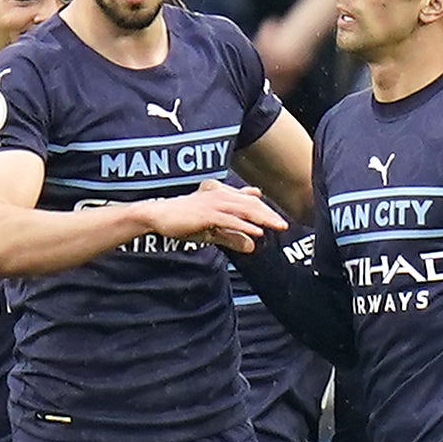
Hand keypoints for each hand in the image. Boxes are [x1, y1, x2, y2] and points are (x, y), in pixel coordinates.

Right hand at [143, 180, 290, 252]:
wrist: (158, 216)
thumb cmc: (182, 221)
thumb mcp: (211, 231)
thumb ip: (232, 236)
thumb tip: (252, 246)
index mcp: (220, 195)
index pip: (248, 200)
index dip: (264, 209)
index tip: (277, 219)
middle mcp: (219, 195)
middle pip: (251, 204)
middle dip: (269, 214)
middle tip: (284, 225)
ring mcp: (213, 203)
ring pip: (245, 209)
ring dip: (263, 218)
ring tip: (278, 227)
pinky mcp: (207, 213)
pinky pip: (231, 220)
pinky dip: (245, 226)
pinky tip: (257, 232)